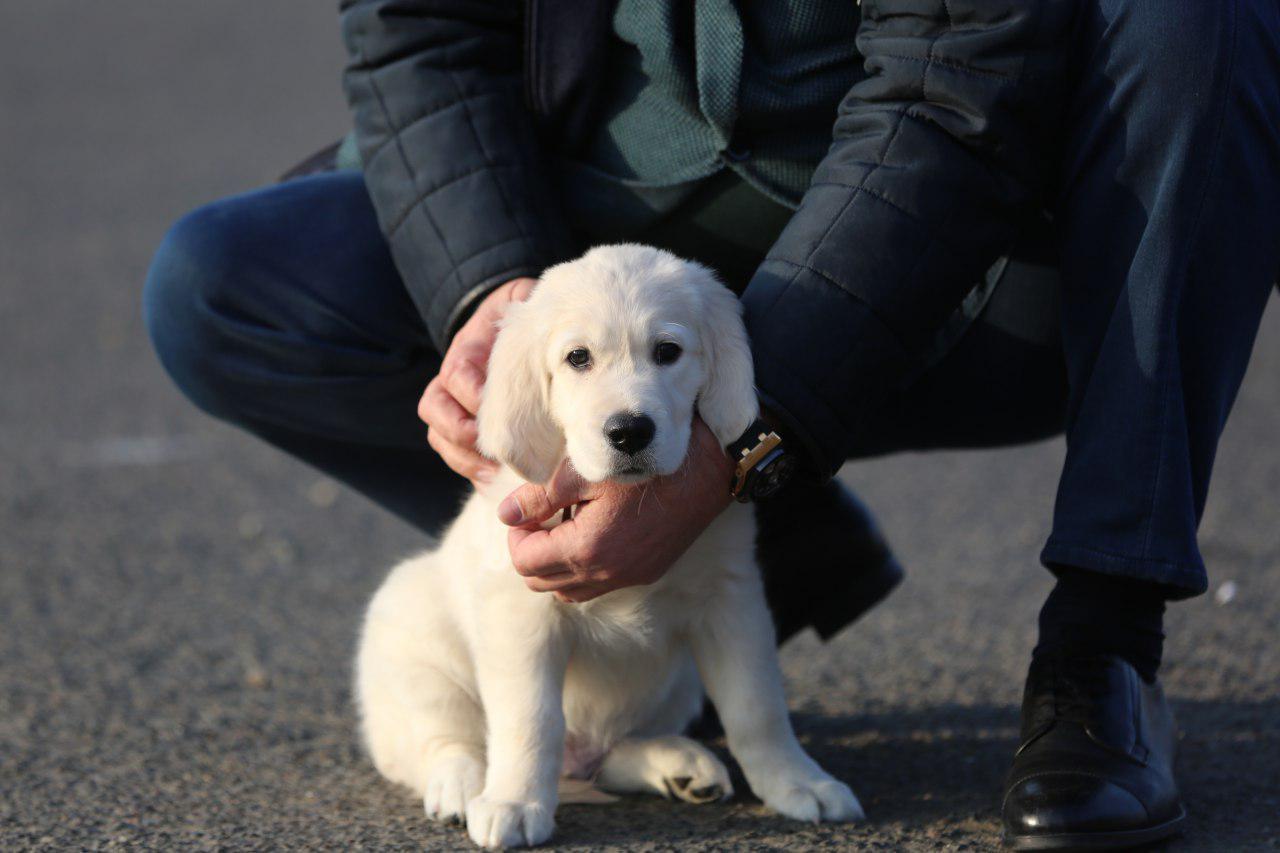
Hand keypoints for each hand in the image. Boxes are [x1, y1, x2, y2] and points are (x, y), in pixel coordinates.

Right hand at [419, 278, 536, 483]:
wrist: (509, 324)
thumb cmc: (522, 316)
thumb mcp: (522, 302)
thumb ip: (529, 303)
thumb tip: (542, 307)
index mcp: (467, 351)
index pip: (457, 374)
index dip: (473, 394)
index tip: (496, 408)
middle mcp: (452, 379)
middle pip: (436, 410)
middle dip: (462, 433)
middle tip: (495, 450)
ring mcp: (453, 403)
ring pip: (438, 434)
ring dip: (461, 456)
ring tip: (491, 471)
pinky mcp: (463, 425)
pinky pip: (451, 451)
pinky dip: (468, 468)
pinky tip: (492, 481)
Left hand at [497, 419, 734, 602]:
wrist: (707, 470)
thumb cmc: (645, 463)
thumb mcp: (585, 470)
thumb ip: (539, 497)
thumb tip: (505, 515)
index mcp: (586, 548)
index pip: (525, 562)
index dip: (515, 536)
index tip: (524, 511)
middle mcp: (606, 573)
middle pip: (542, 583)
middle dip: (531, 553)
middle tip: (539, 519)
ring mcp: (628, 577)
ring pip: (570, 592)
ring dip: (556, 565)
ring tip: (564, 526)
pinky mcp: (646, 573)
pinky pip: (599, 586)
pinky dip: (584, 568)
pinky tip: (593, 531)